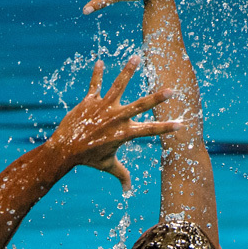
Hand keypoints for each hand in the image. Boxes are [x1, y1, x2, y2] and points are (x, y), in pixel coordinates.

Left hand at [47, 56, 179, 190]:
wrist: (65, 150)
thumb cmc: (88, 158)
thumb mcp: (108, 166)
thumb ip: (121, 175)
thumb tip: (128, 191)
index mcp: (124, 133)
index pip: (150, 130)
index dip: (166, 128)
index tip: (181, 124)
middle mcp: (116, 118)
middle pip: (140, 106)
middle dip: (157, 99)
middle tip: (171, 90)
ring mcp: (103, 108)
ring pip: (118, 86)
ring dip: (127, 71)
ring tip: (136, 57)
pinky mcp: (89, 101)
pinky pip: (95, 85)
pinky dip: (97, 74)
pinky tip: (99, 61)